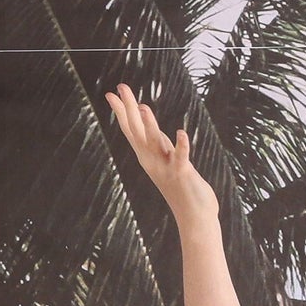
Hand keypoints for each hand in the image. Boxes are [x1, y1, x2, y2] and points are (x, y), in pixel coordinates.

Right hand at [106, 83, 218, 223]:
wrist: (194, 217)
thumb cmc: (181, 186)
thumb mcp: (164, 157)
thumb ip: (156, 138)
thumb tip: (144, 111)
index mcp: (147, 156)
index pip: (130, 130)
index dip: (121, 112)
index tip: (111, 93)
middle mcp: (152, 161)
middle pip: (138, 132)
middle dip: (130, 109)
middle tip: (121, 88)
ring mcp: (165, 167)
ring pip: (155, 143)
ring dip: (150, 125)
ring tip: (143, 107)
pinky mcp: (182, 173)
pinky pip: (181, 157)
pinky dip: (181, 146)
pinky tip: (182, 133)